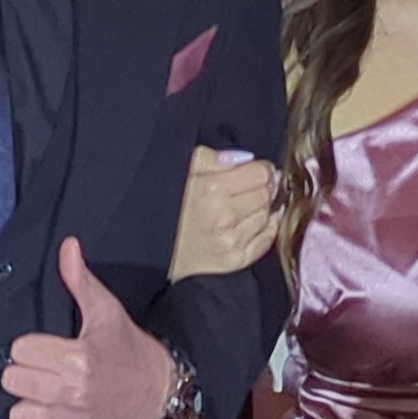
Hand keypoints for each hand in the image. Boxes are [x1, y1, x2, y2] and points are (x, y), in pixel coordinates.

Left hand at [2, 238, 177, 418]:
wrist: (159, 390)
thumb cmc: (127, 348)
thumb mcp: (106, 311)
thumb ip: (79, 280)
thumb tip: (67, 246)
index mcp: (77, 358)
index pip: (19, 350)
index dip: (30, 347)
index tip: (47, 348)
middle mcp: (73, 394)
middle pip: (12, 381)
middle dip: (26, 374)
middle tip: (47, 371)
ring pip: (18, 415)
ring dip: (29, 406)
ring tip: (49, 396)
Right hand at [167, 146, 281, 282]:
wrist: (150, 250)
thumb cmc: (166, 205)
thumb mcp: (182, 170)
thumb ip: (212, 157)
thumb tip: (245, 157)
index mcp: (212, 189)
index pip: (261, 173)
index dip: (262, 169)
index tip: (257, 170)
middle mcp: (225, 216)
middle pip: (266, 194)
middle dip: (264, 187)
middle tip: (253, 186)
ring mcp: (231, 241)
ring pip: (267, 215)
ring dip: (263, 208)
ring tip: (248, 204)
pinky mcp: (234, 261)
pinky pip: (266, 241)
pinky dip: (267, 228)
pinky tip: (259, 221)